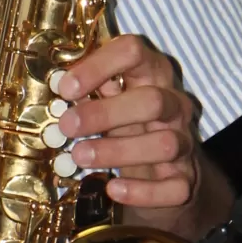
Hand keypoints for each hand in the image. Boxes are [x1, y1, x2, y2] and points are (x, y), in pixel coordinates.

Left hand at [54, 33, 201, 229]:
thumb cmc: (130, 126)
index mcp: (152, 74)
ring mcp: (184, 142)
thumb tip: (56, 86)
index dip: (98, 66)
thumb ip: (91, 90)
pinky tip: (113, 188)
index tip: (65, 88)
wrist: (167, 175)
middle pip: (152, 101)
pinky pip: (172, 187)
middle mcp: (174, 105)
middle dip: (105, 113)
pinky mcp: (185, 180)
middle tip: (67, 126)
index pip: (134, 52)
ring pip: (164, 144)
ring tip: (80, 156)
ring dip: (118, 151)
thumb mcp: (112, 101)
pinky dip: (142, 190)